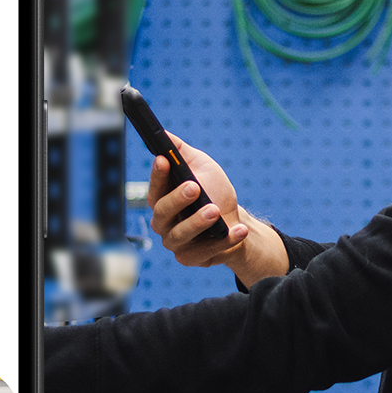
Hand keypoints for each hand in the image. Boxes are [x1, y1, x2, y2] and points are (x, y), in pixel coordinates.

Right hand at [148, 133, 250, 268]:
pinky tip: (237, 231)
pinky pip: (205, 252)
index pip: (154, 187)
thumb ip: (182, 151)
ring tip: (215, 210)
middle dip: (177, 199)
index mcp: (162, 199)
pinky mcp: (192, 258)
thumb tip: (165, 134)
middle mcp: (164, 222)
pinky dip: (224, 241)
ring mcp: (177, 242)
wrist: (236, 223)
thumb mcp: (202, 167)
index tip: (164, 160)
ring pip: (180, 235)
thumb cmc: (215, 193)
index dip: (157, 175)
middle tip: (194, 187)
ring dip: (198, 222)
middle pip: (162, 213)